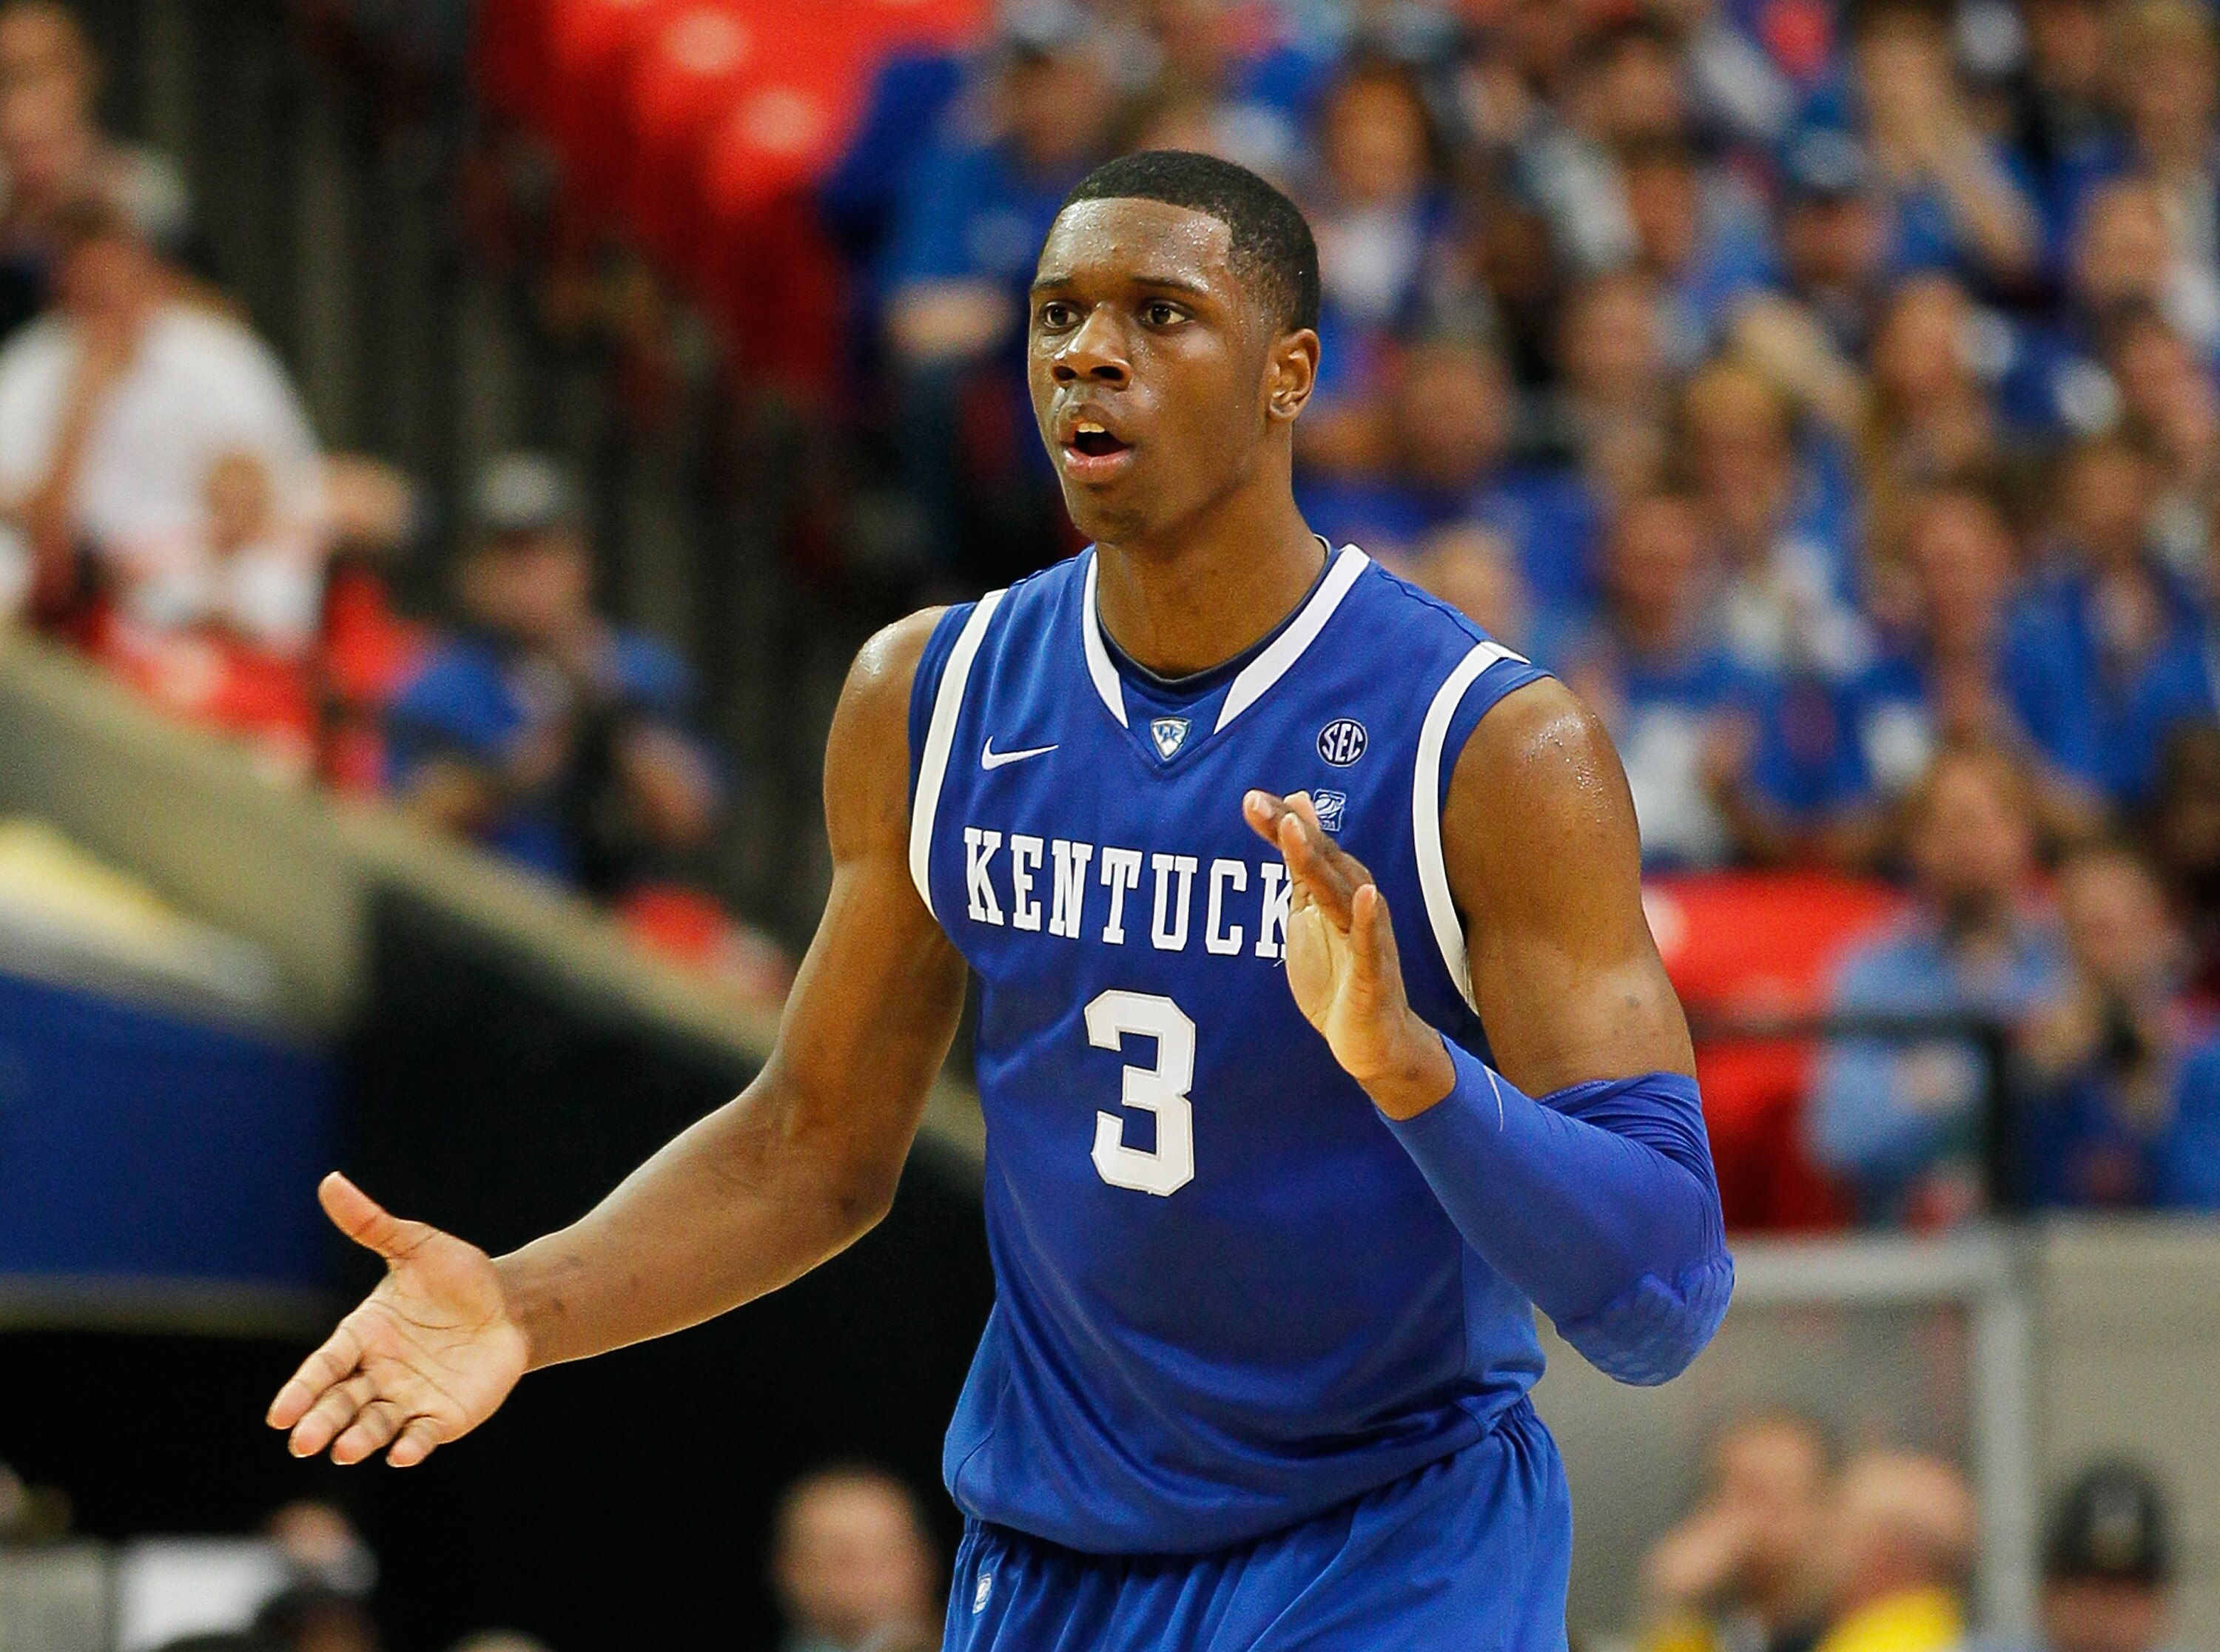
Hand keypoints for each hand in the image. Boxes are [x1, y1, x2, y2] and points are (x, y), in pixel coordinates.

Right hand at [266, 1174, 528, 1467]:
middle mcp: (377, 1374)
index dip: (301, 1390)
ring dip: (358, 1440)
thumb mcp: (416, 1246)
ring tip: (345, 1451)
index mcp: (361, 1337)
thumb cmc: (458, 1276)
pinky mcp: (442, 1417)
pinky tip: (400, 1454)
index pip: (323, 1367)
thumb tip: (330, 1181)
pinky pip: (421, 1436)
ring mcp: (408, 1399)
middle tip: (303, 1443)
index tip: (279, 1415)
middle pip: (340, 1404)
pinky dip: (410, 1447)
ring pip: (374, 1425)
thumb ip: (372, 1223)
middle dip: (321, 1423)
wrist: (512, 1305)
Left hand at [1243, 790, 1452, 1118]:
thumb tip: (1293, 813)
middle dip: (1291, 830)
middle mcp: (1355, 904)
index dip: (1280, 822)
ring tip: (1295, 831)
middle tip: (1257, 803)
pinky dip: (1370, 920)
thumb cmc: (1339, 974)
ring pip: (1341, 892)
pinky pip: (1371, 943)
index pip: (1308, 847)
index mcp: (1337, 889)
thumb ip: (1301, 865)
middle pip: (1321, 859)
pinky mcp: (1373, 972)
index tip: (1250, 799)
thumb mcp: (1310, 912)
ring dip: (1318, 861)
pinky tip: (1367, 896)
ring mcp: (1367, 936)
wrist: (1371, 1041)